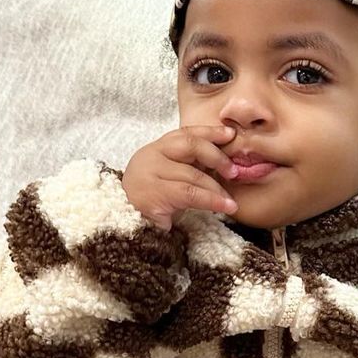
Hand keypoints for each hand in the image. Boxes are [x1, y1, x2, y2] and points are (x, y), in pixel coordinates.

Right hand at [121, 124, 240, 230]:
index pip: (186, 133)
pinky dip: (211, 200)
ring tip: (231, 201)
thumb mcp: (170, 178)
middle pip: (189, 144)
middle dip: (216, 156)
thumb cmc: (152, 202)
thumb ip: (190, 167)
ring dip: (216, 188)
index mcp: (157, 148)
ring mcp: (150, 173)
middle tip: (234, 172)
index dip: (210, 132)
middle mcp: (151, 155)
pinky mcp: (154, 194)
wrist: (124, 224)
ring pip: (192, 174)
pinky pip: (189, 194)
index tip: (231, 134)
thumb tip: (225, 165)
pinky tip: (225, 206)